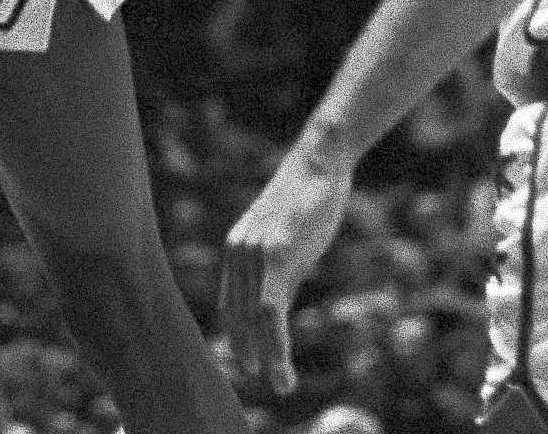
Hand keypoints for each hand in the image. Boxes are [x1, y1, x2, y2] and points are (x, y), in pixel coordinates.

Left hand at [217, 141, 353, 394]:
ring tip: (281, 384)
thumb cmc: (308, 201)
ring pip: (255, 319)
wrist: (318, 164)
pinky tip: (282, 362)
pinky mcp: (277, 254)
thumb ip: (280, 274)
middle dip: (249, 354)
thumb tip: (278, 309)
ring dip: (268, 357)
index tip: (248, 364)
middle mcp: (238, 252)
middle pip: (237, 316)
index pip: (229, 305)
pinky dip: (275, 342)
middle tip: (268, 383)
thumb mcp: (289, 242)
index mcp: (236, 250)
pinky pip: (271, 308)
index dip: (237, 337)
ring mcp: (255, 253)